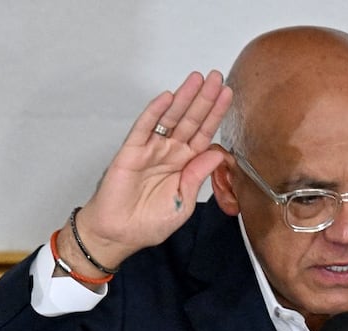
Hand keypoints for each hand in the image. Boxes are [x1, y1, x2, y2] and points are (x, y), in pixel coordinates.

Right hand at [59, 71, 232, 272]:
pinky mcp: (131, 152)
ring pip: (170, 119)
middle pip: (190, 121)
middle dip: (204, 99)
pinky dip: (155, 112)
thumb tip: (218, 153)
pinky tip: (168, 97)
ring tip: (197, 79)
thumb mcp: (184, 202)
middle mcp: (169, 153)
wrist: (119, 235)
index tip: (227, 96)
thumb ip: (198, 176)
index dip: (215, 115)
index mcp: (184, 165)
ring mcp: (151, 150)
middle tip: (217, 77)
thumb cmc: (148, 223)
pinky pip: (145, 127)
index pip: (204, 135)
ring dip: (184, 98)